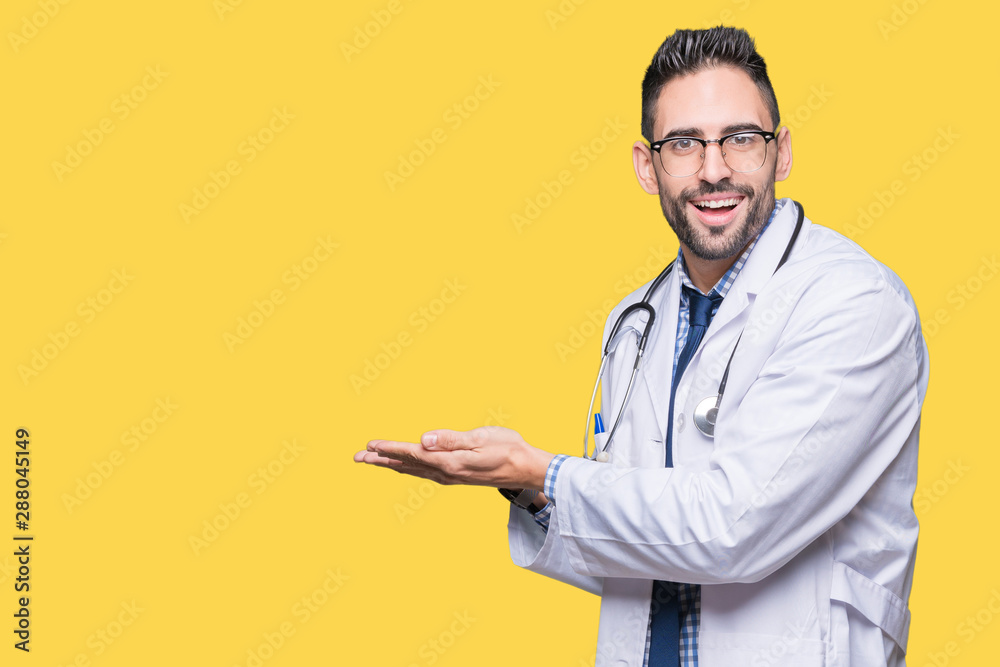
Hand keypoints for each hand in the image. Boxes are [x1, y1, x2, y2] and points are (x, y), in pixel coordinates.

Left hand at [354, 426, 554, 489]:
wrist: (527, 469)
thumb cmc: (508, 449)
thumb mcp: (481, 438)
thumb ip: (451, 439)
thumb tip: (424, 439)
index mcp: (449, 461)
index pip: (412, 453)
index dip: (389, 449)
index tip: (369, 445)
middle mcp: (446, 472)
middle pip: (407, 465)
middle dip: (381, 460)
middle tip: (358, 457)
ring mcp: (451, 476)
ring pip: (413, 470)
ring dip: (392, 464)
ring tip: (374, 461)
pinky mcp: (456, 475)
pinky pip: (424, 473)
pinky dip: (408, 468)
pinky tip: (406, 467)